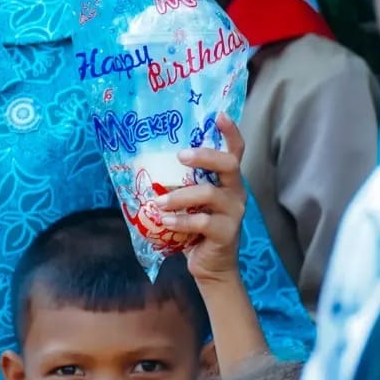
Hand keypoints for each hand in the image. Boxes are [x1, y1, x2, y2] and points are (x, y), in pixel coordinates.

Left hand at [153, 112, 245, 284]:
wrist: (211, 264)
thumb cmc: (196, 225)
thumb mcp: (191, 200)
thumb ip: (181, 182)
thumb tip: (143, 162)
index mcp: (228, 179)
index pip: (235, 150)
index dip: (230, 132)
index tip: (218, 115)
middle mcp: (236, 191)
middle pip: (228, 164)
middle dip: (204, 156)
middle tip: (180, 156)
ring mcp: (234, 212)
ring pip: (209, 193)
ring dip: (180, 196)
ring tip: (159, 202)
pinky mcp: (227, 232)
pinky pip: (202, 222)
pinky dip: (180, 221)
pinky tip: (165, 221)